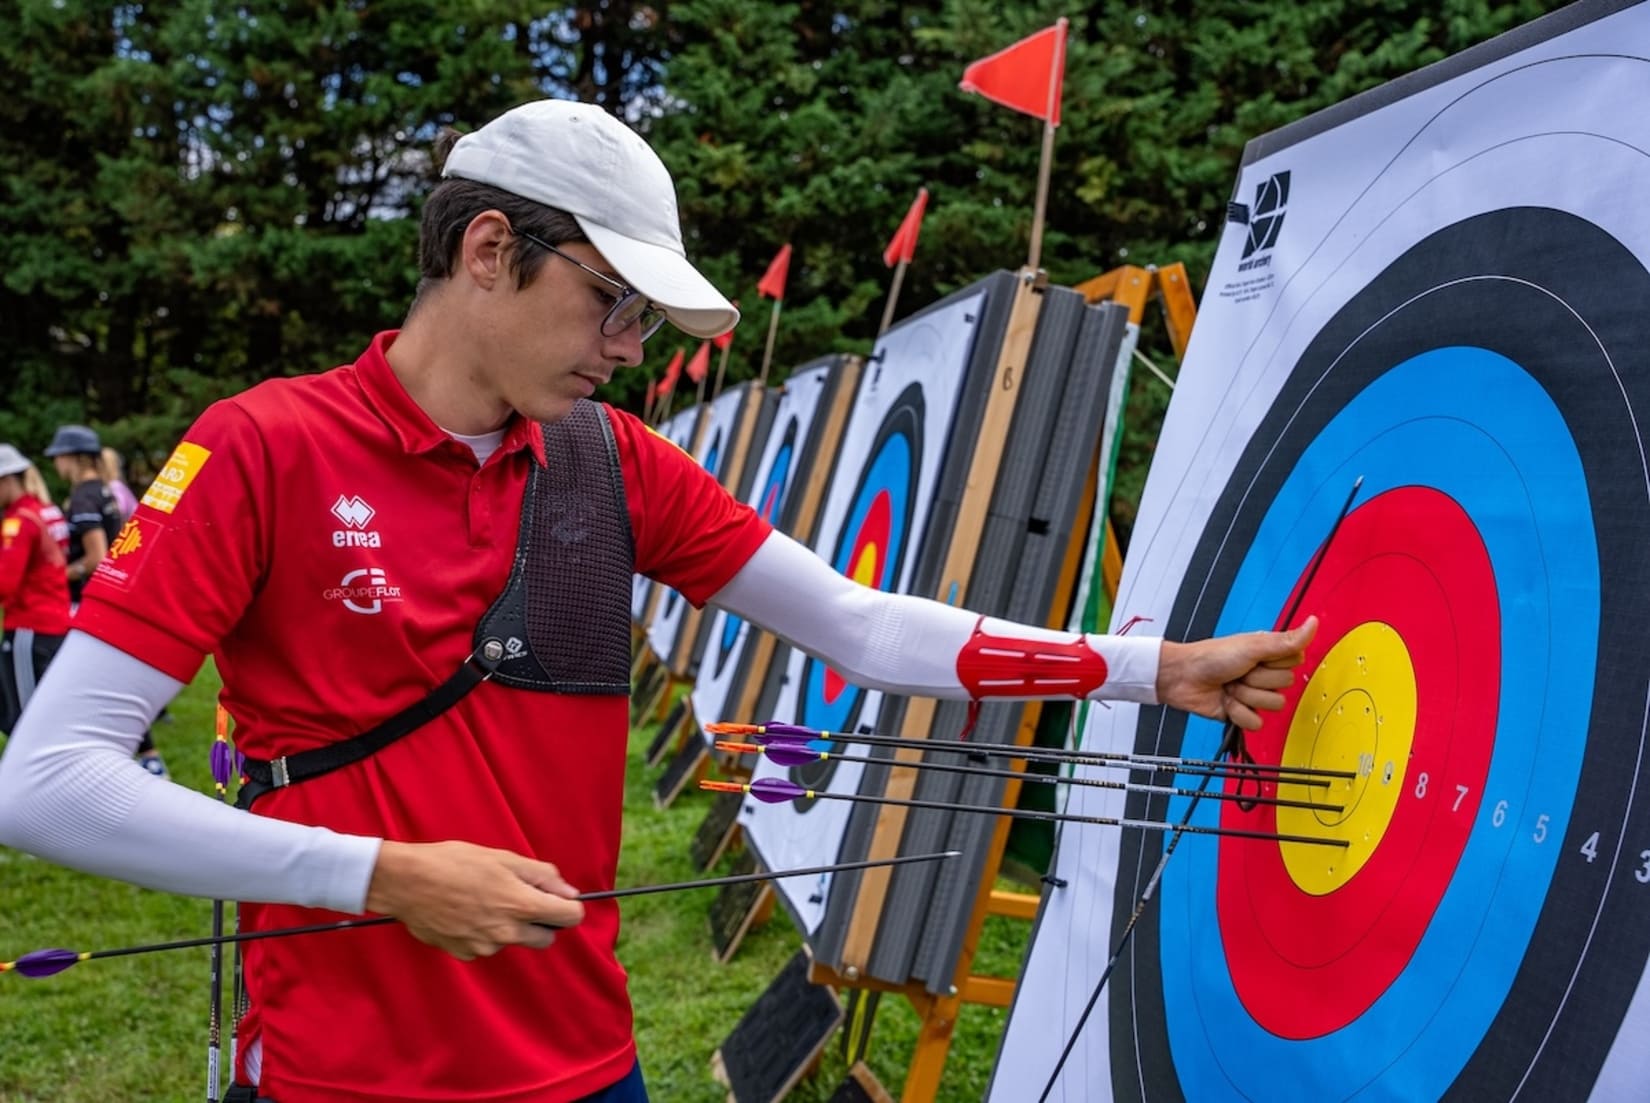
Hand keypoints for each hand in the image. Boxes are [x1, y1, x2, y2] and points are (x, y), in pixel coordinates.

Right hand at [364, 840, 584, 960]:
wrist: (406, 882)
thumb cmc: (453, 863)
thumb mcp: (503, 858)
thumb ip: (541, 875)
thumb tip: (569, 891)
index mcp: (521, 905)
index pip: (570, 918)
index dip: (568, 906)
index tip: (557, 898)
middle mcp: (506, 932)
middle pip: (546, 938)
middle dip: (542, 921)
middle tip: (521, 898)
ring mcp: (484, 947)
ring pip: (513, 941)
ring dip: (509, 926)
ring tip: (483, 900)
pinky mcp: (464, 954)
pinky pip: (487, 946)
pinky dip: (484, 932)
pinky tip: (466, 912)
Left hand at [1155, 616, 1317, 730]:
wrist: (1183, 678)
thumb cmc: (1212, 656)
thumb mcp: (1252, 646)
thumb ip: (1286, 640)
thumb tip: (1313, 623)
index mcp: (1269, 655)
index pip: (1295, 663)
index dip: (1276, 662)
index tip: (1259, 656)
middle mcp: (1264, 675)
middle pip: (1284, 686)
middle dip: (1258, 679)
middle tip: (1239, 671)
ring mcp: (1254, 695)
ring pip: (1272, 705)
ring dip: (1246, 696)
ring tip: (1231, 686)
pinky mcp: (1243, 713)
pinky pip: (1256, 722)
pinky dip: (1238, 712)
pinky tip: (1226, 701)